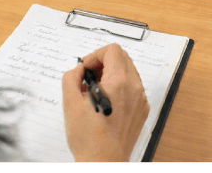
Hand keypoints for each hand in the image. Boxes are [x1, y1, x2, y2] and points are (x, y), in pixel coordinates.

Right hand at [62, 43, 149, 161]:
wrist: (103, 163)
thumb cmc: (89, 139)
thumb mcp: (70, 103)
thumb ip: (72, 76)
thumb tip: (80, 69)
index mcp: (119, 83)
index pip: (113, 50)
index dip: (95, 55)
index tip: (86, 68)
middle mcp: (134, 89)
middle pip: (122, 58)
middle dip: (104, 62)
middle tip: (89, 78)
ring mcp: (140, 100)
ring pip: (129, 72)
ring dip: (112, 74)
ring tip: (96, 91)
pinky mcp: (141, 110)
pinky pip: (133, 88)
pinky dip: (120, 87)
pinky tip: (106, 102)